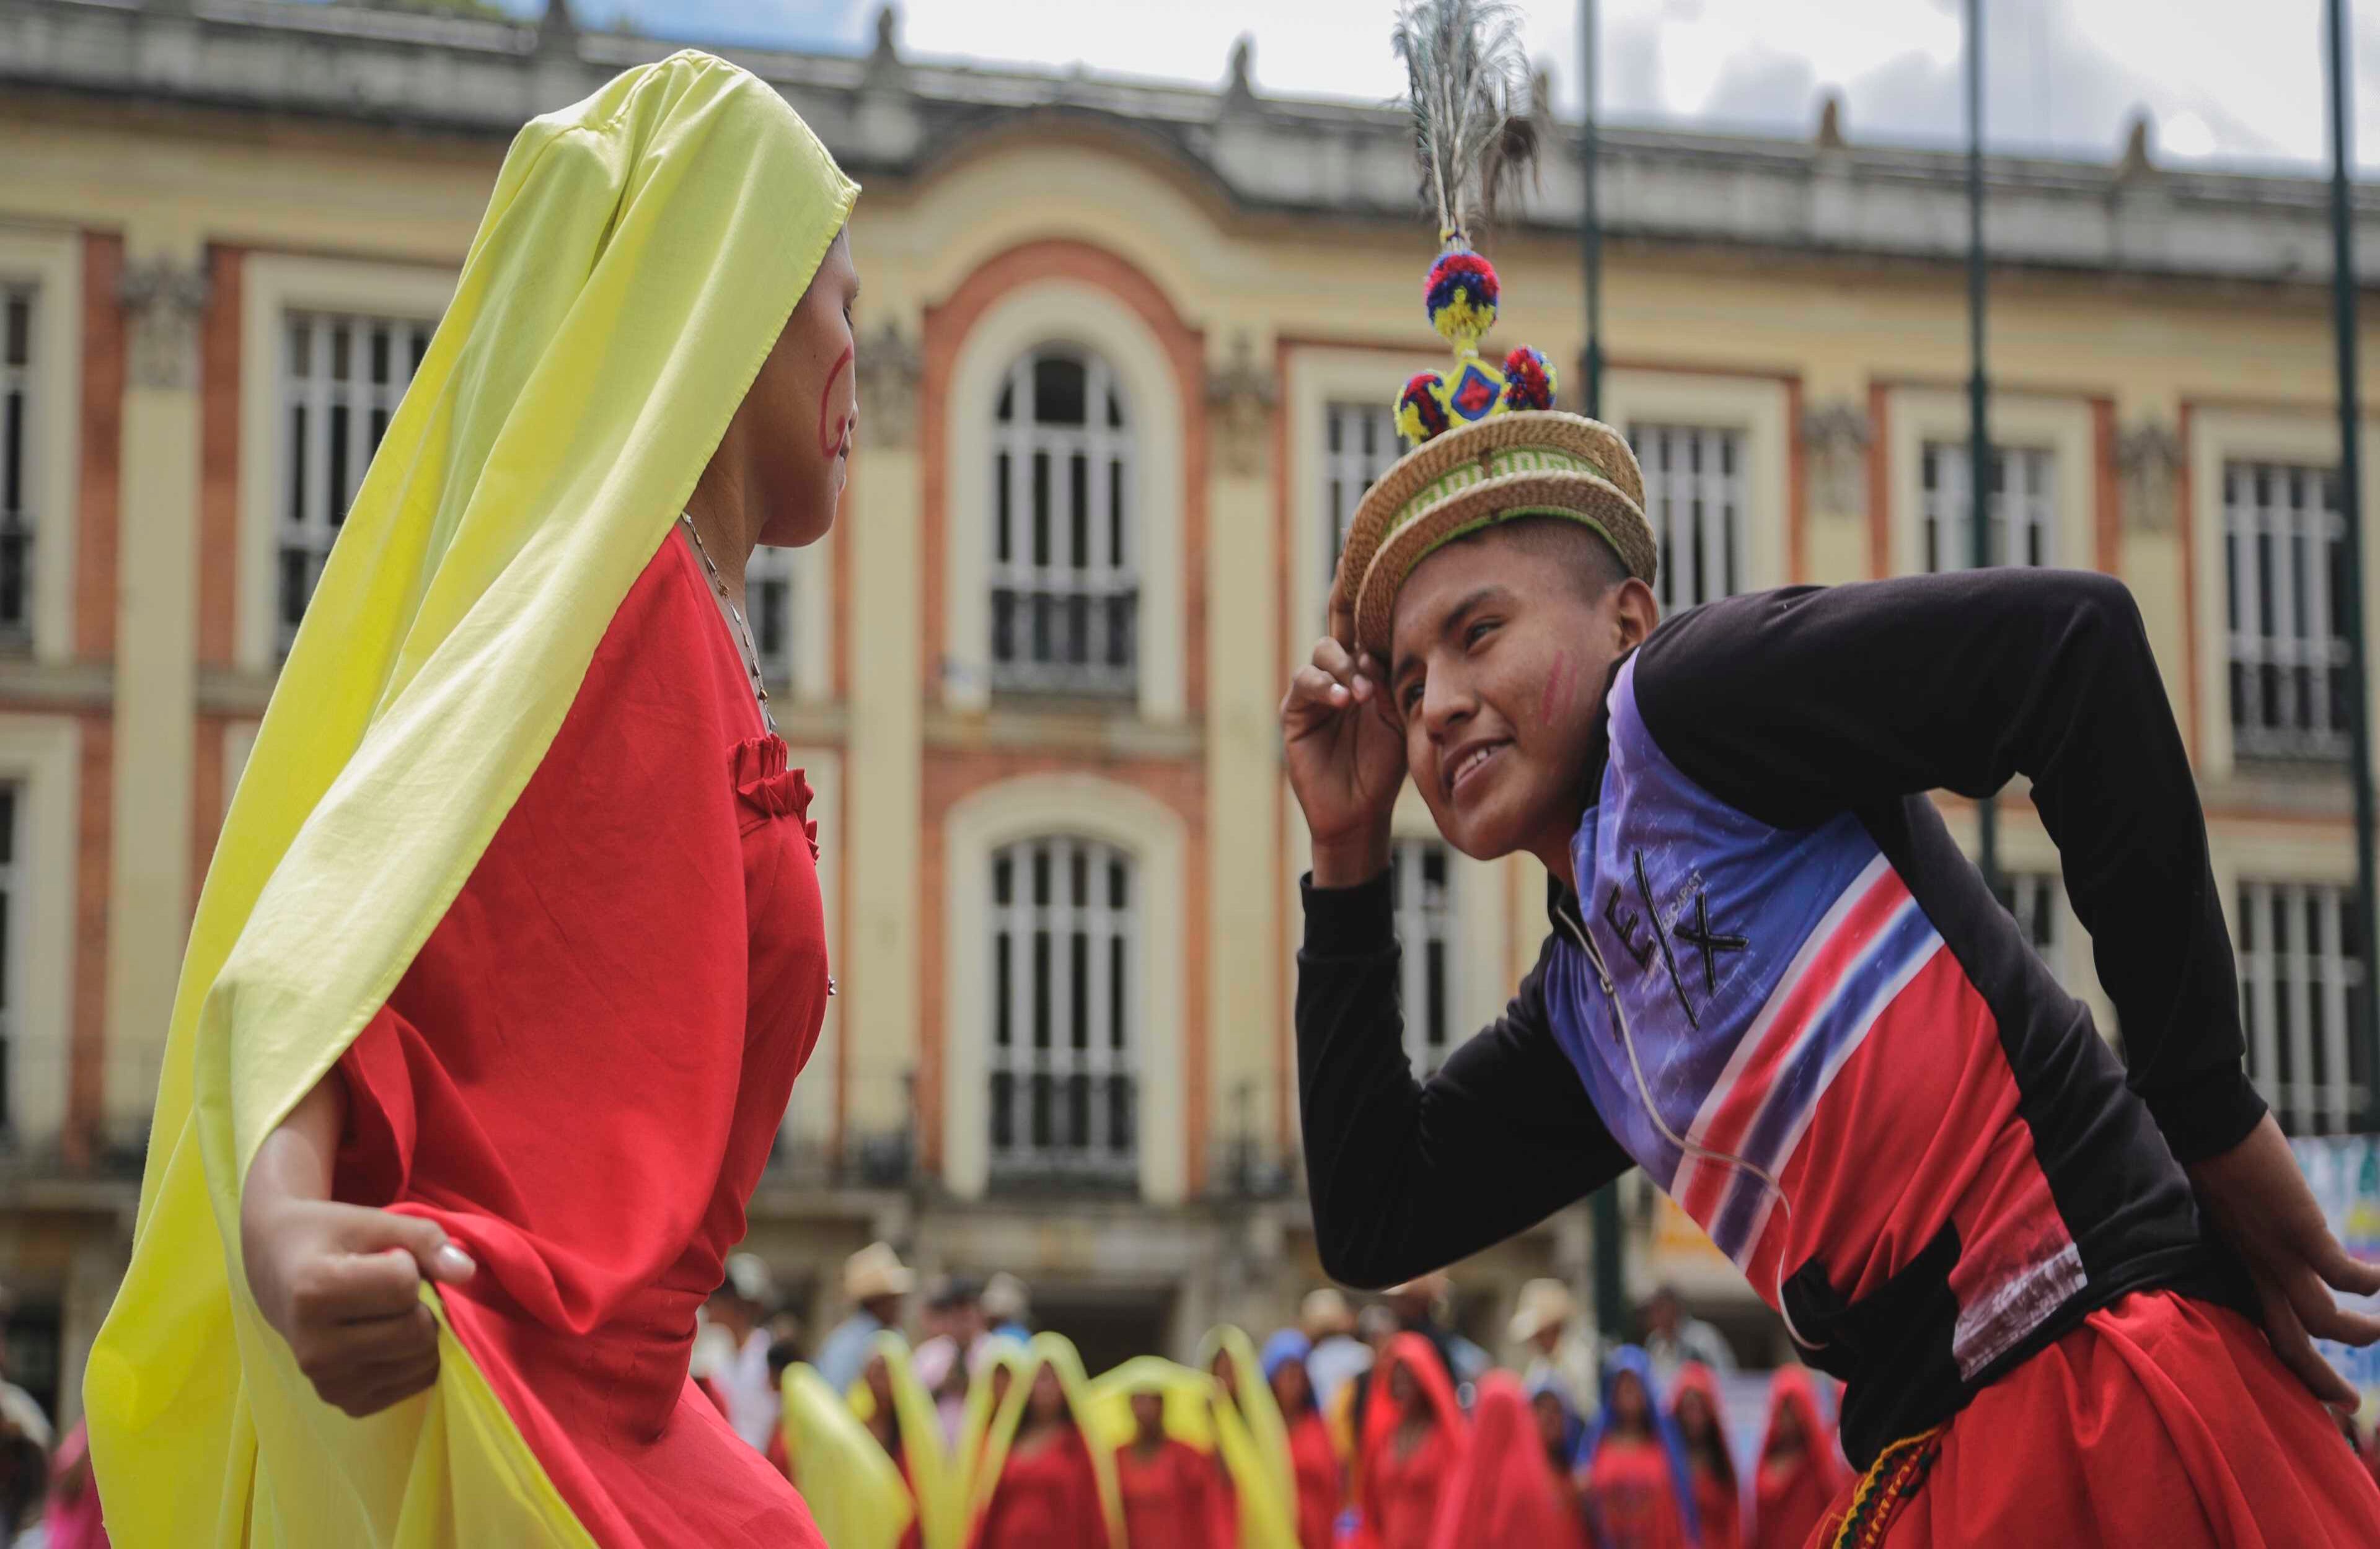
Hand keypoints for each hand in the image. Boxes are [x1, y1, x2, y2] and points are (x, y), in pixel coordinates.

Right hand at [243, 1193, 476, 1416]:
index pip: (404, 1285)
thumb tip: (466, 1272)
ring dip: (420, 1328)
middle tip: (387, 1287)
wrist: (279, 1271)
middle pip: (417, 1330)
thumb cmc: (329, 1240)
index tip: (377, 1258)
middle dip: (419, 1302)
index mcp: (313, 1295)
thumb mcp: (373, 1222)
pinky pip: (416, 1384)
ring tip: (383, 1311)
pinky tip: (384, 1337)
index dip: (406, 1264)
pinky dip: (415, 1357)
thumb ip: (423, 1239)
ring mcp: (328, 1384)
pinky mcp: (346, 1404)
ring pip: (421, 1360)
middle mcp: (314, 1349)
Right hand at [1280, 635, 1405, 885]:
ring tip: (1359, 696)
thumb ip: (1387, 689)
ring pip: (1321, 653)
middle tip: (1371, 678)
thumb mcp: (1396, 725)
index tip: (1380, 612)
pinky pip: (1303, 684)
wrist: (1360, 811)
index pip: (1367, 636)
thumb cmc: (1383, 769)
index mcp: (1369, 676)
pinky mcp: (1295, 712)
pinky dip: (1322, 685)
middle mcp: (1341, 678)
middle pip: (1342, 636)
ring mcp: (1317, 693)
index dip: (1370, 618)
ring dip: (1341, 667)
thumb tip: (1370, 656)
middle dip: (1356, 647)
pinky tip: (1340, 701)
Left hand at [2189, 1113, 2379, 1411]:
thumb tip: (2292, 1236)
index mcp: (2240, 1266)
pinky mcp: (2299, 1229)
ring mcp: (2277, 1252)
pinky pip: (2341, 1275)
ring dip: (2356, 1333)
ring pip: (2320, 1320)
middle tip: (2347, 1408)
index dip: (2285, 1362)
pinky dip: (2367, 1283)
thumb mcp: (2235, 1208)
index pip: (2260, 1328)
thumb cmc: (2218, 1156)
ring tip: (2377, 1330)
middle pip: (2285, 1343)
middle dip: (2317, 1381)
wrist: (2205, 1120)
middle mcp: (2256, 1268)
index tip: (2307, 1386)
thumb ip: (2261, 1233)